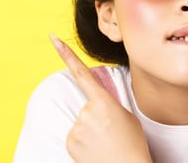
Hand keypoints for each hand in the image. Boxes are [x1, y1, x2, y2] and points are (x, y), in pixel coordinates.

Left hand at [50, 34, 151, 162]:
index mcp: (104, 102)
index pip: (82, 73)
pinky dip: (85, 141)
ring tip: (107, 141)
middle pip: (88, 106)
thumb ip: (109, 104)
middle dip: (98, 116)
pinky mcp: (70, 141)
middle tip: (113, 131)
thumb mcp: (127, 116)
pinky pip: (76, 134)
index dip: (67, 55)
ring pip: (82, 121)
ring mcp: (76, 127)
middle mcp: (87, 112)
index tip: (55, 39)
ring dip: (92, 130)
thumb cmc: (132, 143)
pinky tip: (96, 148)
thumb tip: (94, 105)